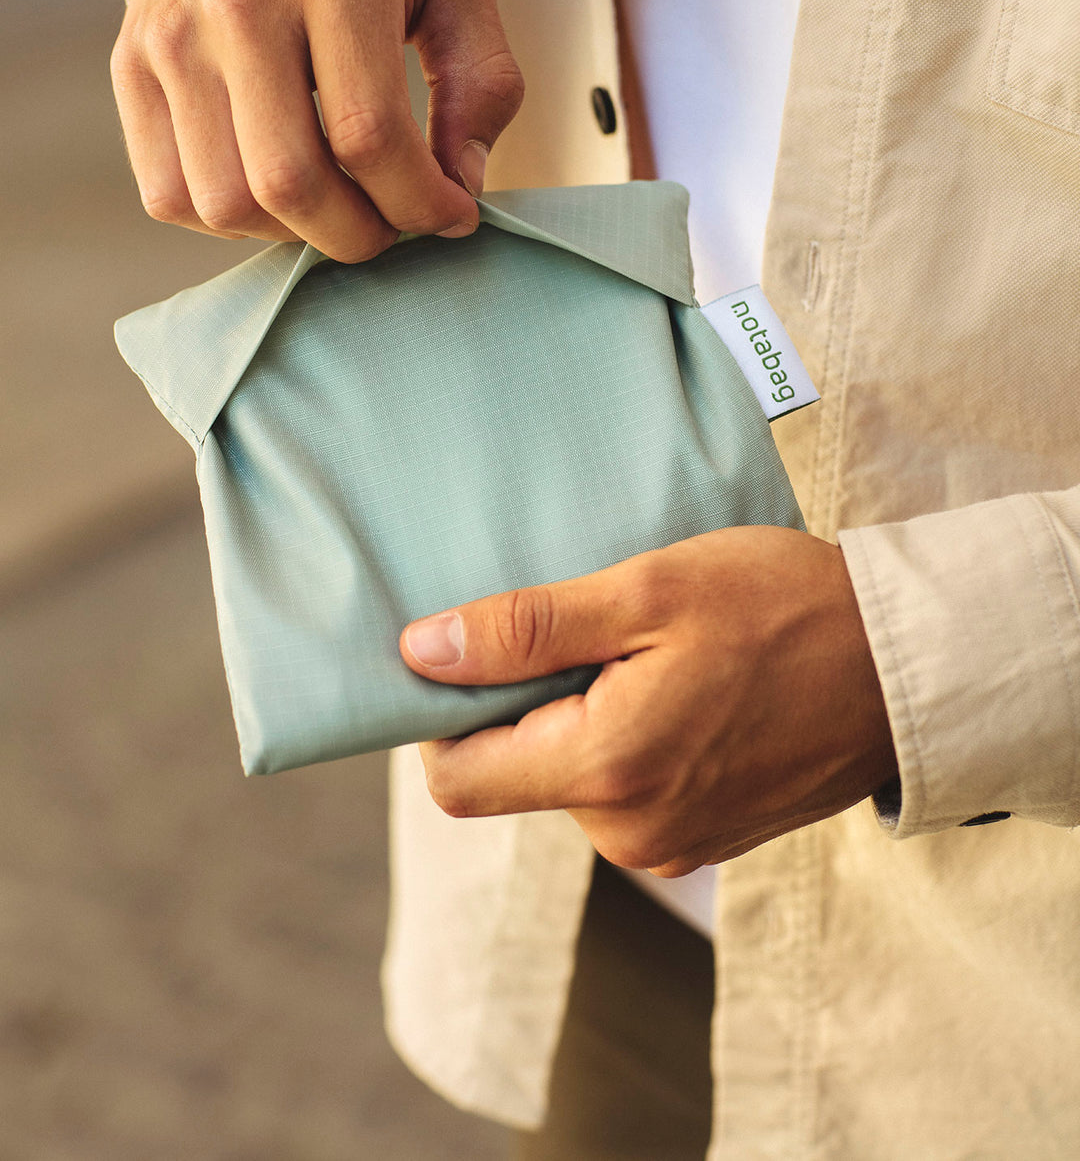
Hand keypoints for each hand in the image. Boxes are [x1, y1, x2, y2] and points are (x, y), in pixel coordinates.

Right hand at [111, 0, 523, 260]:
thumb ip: (483, 83)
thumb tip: (459, 193)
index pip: (370, 135)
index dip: (421, 202)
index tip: (452, 213)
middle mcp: (238, 0)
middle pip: (290, 182)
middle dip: (360, 234)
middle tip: (395, 223)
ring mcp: (172, 33)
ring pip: (224, 201)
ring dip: (295, 235)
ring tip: (339, 204)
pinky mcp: (131, 61)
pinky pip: (169, 192)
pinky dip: (228, 221)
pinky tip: (275, 190)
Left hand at [401, 527, 897, 874]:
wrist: (905, 664)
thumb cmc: (783, 610)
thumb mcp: (646, 594)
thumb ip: (526, 630)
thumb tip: (420, 653)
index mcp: (606, 773)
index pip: (454, 780)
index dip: (441, 713)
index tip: (475, 648)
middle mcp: (628, 833)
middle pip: (513, 774)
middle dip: (526, 701)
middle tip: (590, 625)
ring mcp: (668, 844)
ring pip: (570, 777)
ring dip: (582, 714)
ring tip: (648, 649)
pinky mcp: (701, 836)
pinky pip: (624, 788)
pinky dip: (627, 735)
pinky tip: (679, 682)